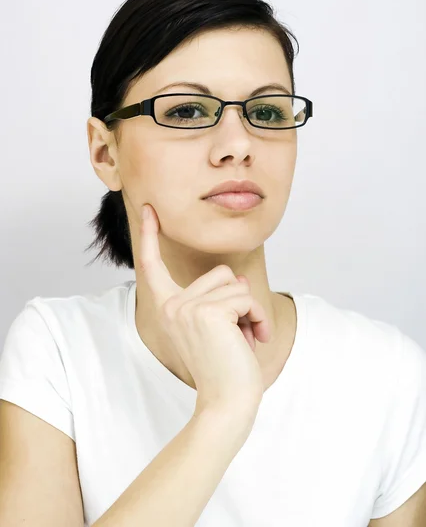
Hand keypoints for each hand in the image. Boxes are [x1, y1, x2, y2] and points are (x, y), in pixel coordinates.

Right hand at [139, 204, 270, 417]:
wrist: (227, 403)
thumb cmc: (223, 368)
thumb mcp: (218, 326)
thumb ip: (221, 298)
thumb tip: (239, 278)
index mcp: (167, 309)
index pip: (153, 266)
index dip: (151, 236)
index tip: (148, 209)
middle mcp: (171, 305)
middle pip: (220, 273)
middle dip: (238, 300)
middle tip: (238, 332)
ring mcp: (187, 307)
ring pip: (236, 284)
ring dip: (250, 311)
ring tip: (245, 338)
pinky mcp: (208, 312)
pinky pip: (246, 297)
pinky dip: (258, 317)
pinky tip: (254, 339)